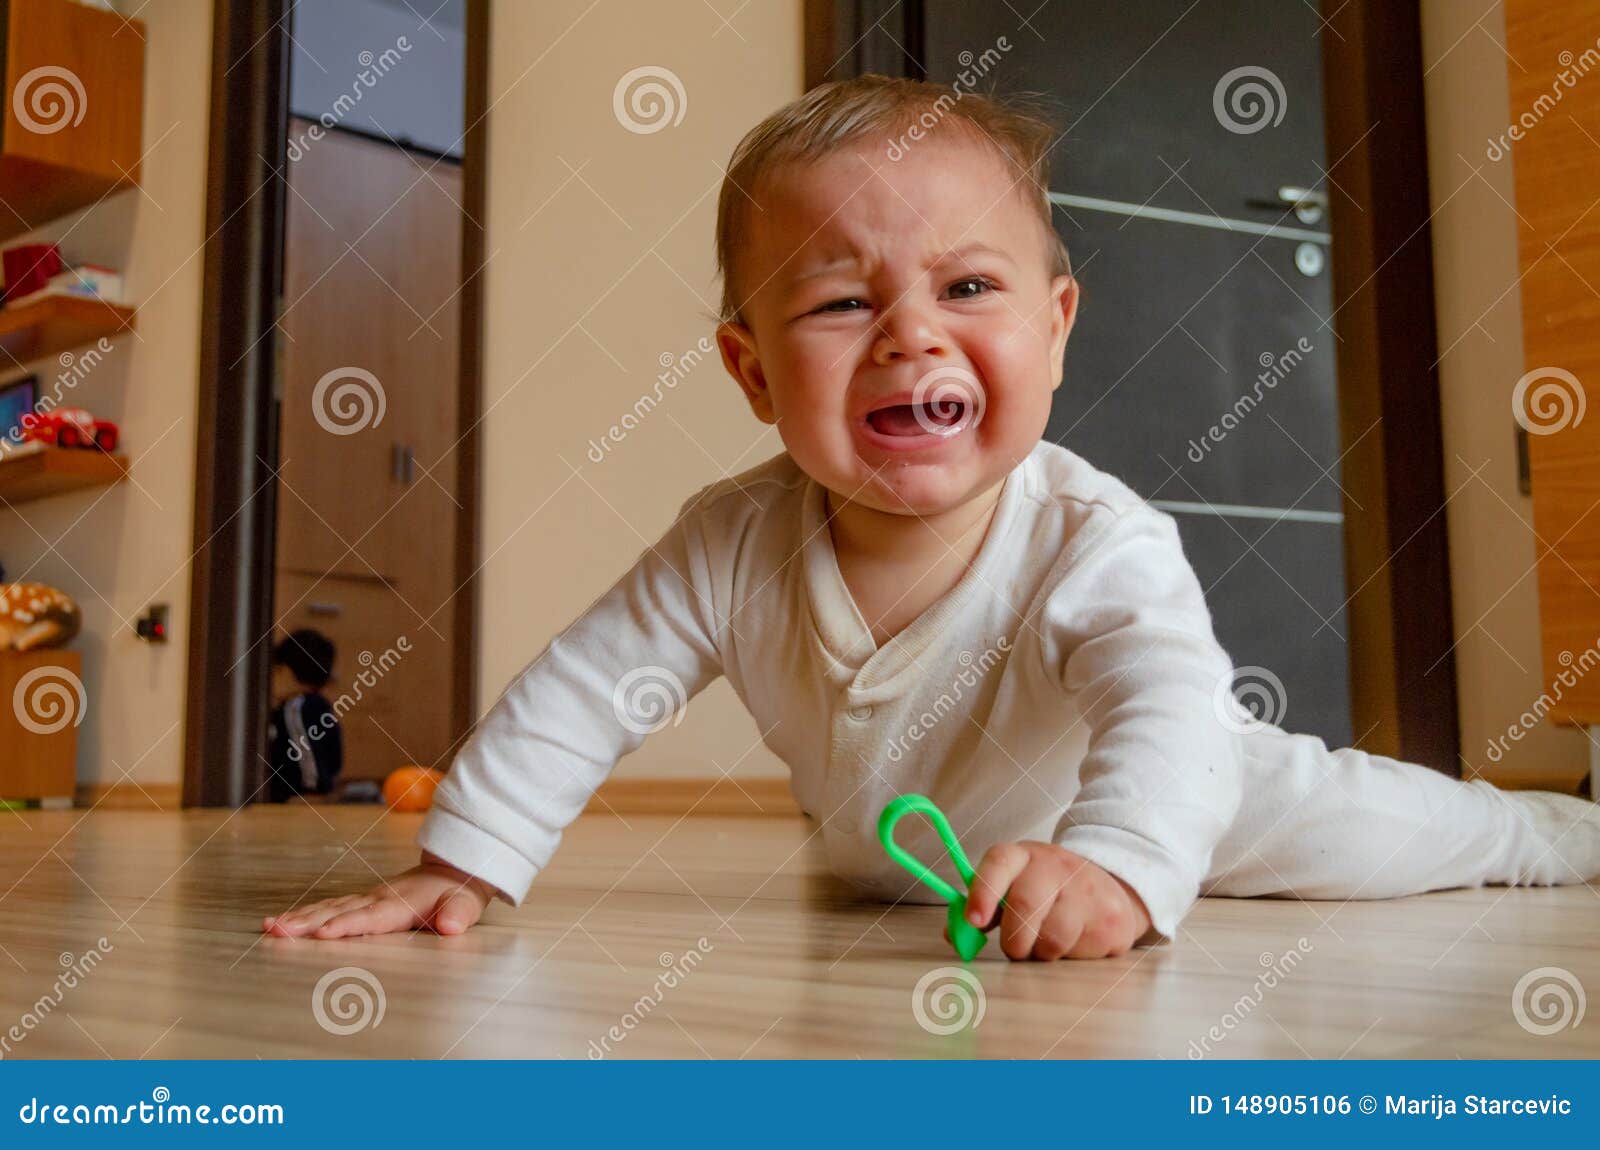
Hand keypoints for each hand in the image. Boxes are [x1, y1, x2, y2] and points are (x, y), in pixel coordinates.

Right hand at [261, 852, 498, 938]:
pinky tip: (283, 923)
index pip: (370, 917)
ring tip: (269, 928)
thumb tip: (450, 927)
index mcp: (400, 903)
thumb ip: (459, 914)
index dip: (347, 925)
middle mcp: (377, 899)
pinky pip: (328, 907)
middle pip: (337, 911)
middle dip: (306, 922)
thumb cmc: (458, 891)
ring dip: (298, 919)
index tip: (322, 933)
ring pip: (327, 908)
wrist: (453, 869)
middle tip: (276, 931)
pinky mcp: (361, 901)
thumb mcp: (467, 902)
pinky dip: (304, 915)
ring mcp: (366, 898)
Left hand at [960, 841, 1149, 959]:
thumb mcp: (1016, 884)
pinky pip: (1078, 952)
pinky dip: (1068, 957)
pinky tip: (1074, 941)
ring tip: (1047, 942)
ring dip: (1041, 953)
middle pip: (1024, 906)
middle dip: (1012, 940)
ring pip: (1051, 938)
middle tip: (1014, 949)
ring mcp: (1089, 889)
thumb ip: (984, 906)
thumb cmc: (1049, 891)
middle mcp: (1057, 865)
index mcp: (1024, 854)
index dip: (982, 892)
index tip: (974, 921)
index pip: (998, 863)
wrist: (1111, 887)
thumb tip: (954, 934)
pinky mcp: (1112, 919)